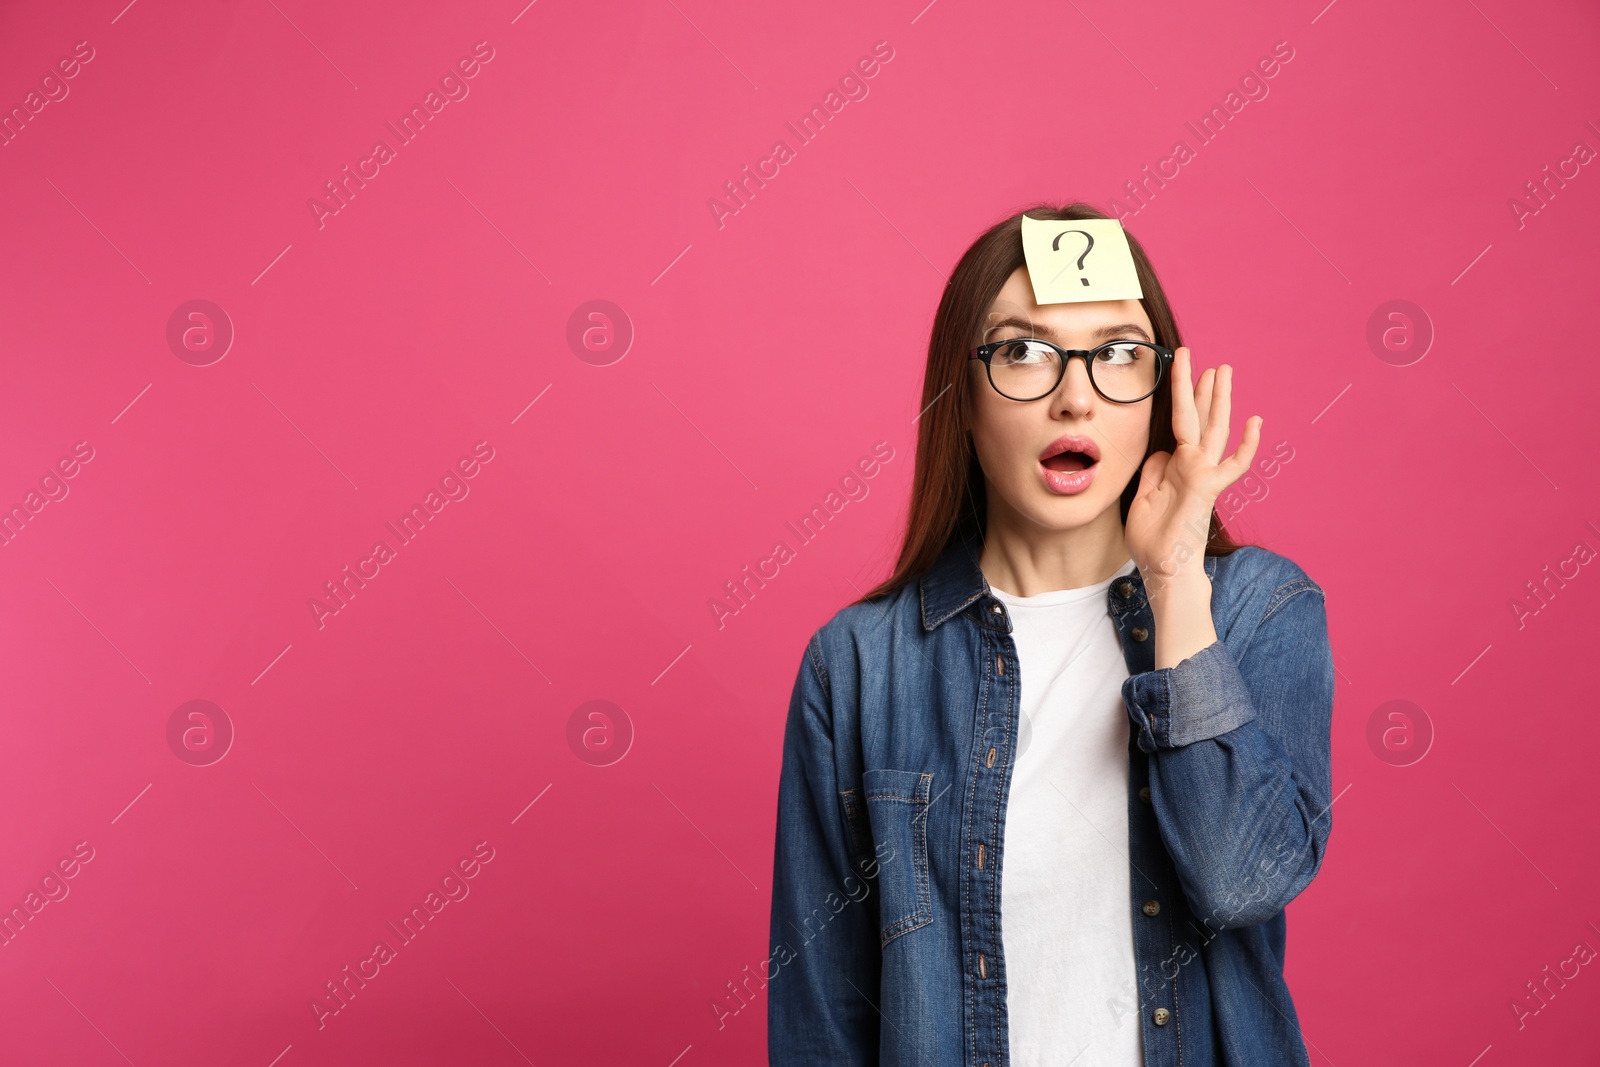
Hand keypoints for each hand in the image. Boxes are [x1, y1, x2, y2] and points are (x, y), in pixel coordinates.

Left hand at [1126, 346, 1261, 592]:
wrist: (1162, 569)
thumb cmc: (1152, 540)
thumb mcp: (1142, 497)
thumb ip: (1152, 471)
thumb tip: (1161, 451)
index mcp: (1175, 466)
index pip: (1179, 425)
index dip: (1180, 399)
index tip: (1181, 372)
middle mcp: (1192, 465)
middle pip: (1198, 418)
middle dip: (1200, 387)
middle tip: (1203, 358)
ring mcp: (1202, 474)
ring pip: (1214, 428)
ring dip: (1219, 399)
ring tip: (1223, 369)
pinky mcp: (1208, 487)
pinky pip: (1233, 463)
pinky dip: (1247, 444)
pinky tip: (1256, 420)